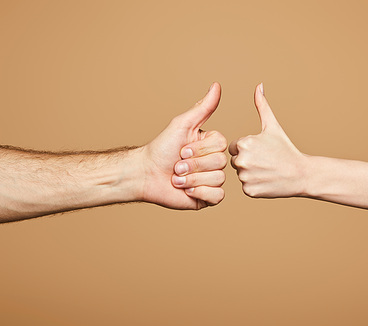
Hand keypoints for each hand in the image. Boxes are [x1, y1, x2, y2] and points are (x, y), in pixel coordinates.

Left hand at [139, 82, 227, 209]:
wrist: (146, 174)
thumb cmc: (162, 148)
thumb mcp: (183, 124)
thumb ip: (203, 107)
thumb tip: (217, 85)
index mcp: (211, 145)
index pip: (221, 145)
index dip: (200, 149)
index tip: (182, 149)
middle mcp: (214, 162)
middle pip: (220, 162)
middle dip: (193, 165)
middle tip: (176, 165)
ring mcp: (212, 180)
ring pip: (218, 179)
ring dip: (192, 179)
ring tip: (177, 178)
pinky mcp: (208, 198)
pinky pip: (217, 196)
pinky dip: (199, 192)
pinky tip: (186, 190)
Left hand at [229, 83, 307, 197]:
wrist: (302, 174)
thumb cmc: (286, 149)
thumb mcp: (273, 126)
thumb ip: (262, 106)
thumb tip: (259, 86)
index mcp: (244, 143)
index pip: (235, 146)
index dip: (249, 148)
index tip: (263, 151)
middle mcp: (242, 160)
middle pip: (236, 160)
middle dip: (249, 161)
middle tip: (266, 161)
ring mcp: (245, 177)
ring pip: (241, 174)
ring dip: (251, 173)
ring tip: (268, 171)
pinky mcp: (249, 191)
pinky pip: (246, 187)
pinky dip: (255, 185)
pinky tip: (267, 181)